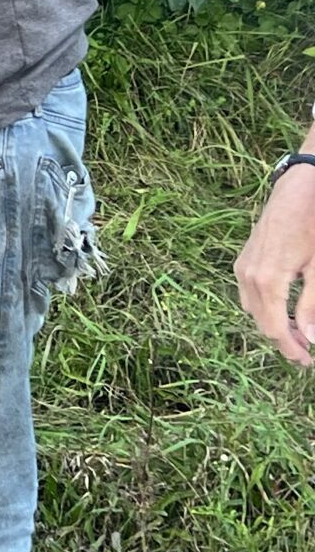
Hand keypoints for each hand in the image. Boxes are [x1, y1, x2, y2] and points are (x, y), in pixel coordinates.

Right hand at [234, 161, 314, 366]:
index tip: (308, 361)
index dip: (290, 349)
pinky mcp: (244, 258)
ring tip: (297, 331)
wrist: (299, 189)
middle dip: (282, 339)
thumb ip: (313, 304)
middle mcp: (248, 275)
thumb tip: (309, 337)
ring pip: (252, 308)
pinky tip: (283, 307)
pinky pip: (248, 292)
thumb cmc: (313, 225)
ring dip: (272, 323)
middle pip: (260, 320)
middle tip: (307, 351)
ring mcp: (243, 266)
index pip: (274, 327)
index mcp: (267, 280)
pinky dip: (264, 306)